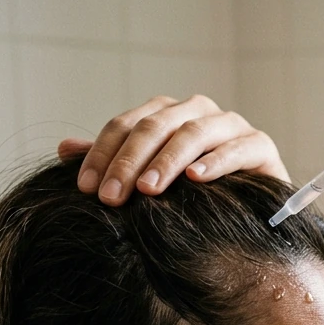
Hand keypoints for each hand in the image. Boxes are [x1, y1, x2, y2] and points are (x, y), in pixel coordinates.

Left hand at [57, 95, 289, 205]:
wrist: (253, 212)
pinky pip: (237, 148)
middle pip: (156, 126)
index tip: (85, 189)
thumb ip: (112, 161)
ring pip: (193, 132)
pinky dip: (216, 161)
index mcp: (167, 114)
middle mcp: (198, 112)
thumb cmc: (198, 196)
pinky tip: (196, 178)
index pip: (126, 125)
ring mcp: (231, 126)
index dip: (102, 154)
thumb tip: (63, 149)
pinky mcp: (260, 146)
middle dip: (129, 161)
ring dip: (167, 161)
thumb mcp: (149, 180)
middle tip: (111, 197)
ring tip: (148, 190)